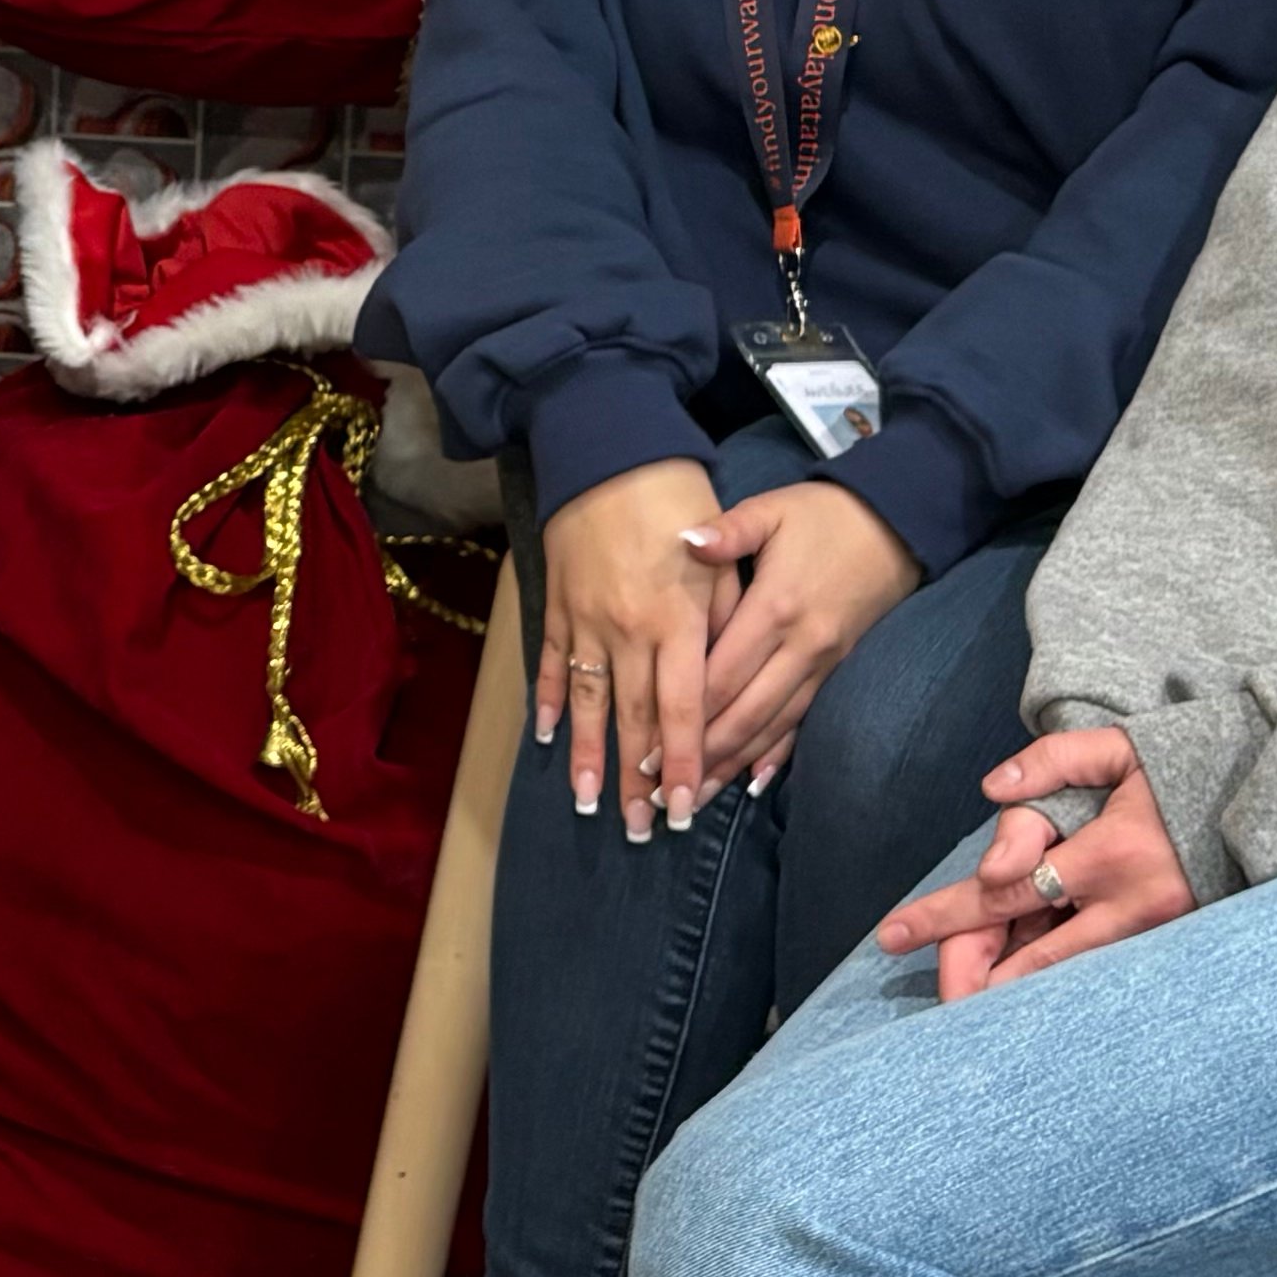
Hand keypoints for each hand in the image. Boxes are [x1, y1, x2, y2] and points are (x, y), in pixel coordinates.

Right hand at [534, 461, 733, 843]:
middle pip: (632, 718)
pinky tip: (547, 736)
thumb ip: (725, 617)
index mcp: (676, 618)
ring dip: (587, 756)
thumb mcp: (721, 553)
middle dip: (638, 780)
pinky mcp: (558, 602)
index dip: (685, 762)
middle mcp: (627, 628)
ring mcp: (585, 619)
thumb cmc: (677, 496)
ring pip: (586, 701)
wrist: (607, 447)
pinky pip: (552, 661)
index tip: (687, 807)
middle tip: (642, 830)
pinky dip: (550, 700)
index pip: (683, 708)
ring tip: (586, 802)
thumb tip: (729, 679)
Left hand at [683, 483, 920, 795]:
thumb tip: (684, 540)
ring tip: (693, 799)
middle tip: (659, 792)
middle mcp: (800, 646)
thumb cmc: (824, 514)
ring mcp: (822, 663)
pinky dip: (776, 754)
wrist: (897, 524)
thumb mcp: (772, 510)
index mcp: (775, 608)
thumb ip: (728, 529)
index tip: (644, 749)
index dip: (682, 716)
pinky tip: (751, 782)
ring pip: (772, 726)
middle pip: (744, 713)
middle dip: (700, 756)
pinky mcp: (836, 669)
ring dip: (731, 764)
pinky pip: (802, 720)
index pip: (720, 675)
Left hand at [875, 727, 1194, 999]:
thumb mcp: (1122, 749)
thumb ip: (1054, 761)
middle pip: (1034, 958)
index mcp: (1111, 854)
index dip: (948, 916)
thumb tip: (992, 789)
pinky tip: (1025, 991)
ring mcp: (1158, 937)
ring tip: (964, 1004)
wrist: (1274, 802)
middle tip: (931, 996)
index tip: (894, 934)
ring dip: (1018, 991)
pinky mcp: (1175, 950)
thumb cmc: (1190, 768)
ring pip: (1070, 977)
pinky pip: (1103, 972)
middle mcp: (1133, 908)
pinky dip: (1062, 981)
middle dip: (978, 978)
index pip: (1008, 893)